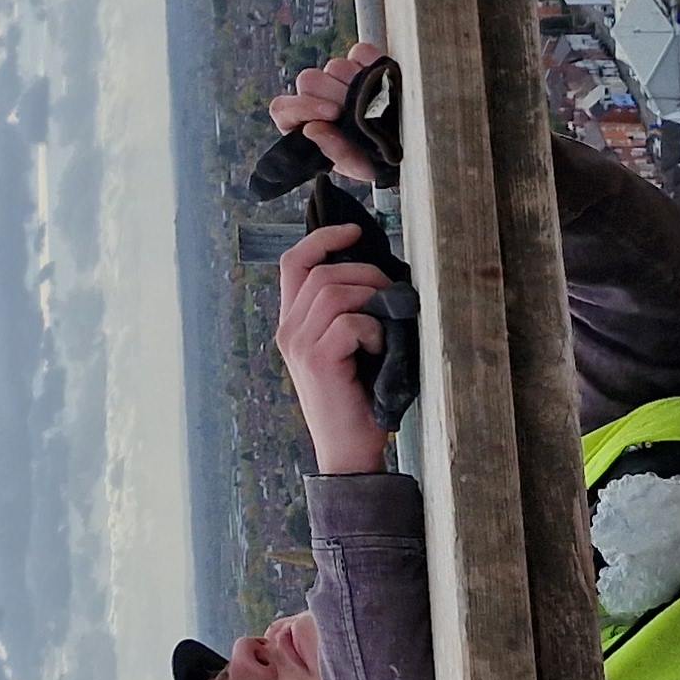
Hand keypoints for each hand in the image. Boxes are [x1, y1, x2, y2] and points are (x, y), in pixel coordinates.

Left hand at [268, 38, 388, 191]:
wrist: (402, 147)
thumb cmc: (371, 159)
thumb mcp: (357, 166)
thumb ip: (335, 152)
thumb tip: (313, 129)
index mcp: (301, 122)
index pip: (283, 107)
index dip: (305, 107)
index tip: (333, 114)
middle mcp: (314, 95)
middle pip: (309, 80)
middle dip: (336, 96)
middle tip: (358, 112)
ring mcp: (335, 75)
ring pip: (335, 66)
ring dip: (356, 84)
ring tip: (374, 103)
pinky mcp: (359, 60)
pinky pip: (361, 52)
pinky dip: (373, 64)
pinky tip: (383, 83)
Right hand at [275, 218, 399, 476]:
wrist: (347, 449)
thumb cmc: (356, 398)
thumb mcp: (344, 348)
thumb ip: (344, 313)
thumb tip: (376, 274)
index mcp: (291, 322)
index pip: (294, 262)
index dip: (322, 237)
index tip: (353, 230)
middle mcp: (288, 329)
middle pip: (321, 271)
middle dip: (365, 272)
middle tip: (391, 294)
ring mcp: (300, 344)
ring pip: (334, 291)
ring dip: (371, 298)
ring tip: (387, 323)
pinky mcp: (318, 360)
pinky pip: (350, 322)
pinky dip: (374, 329)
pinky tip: (380, 349)